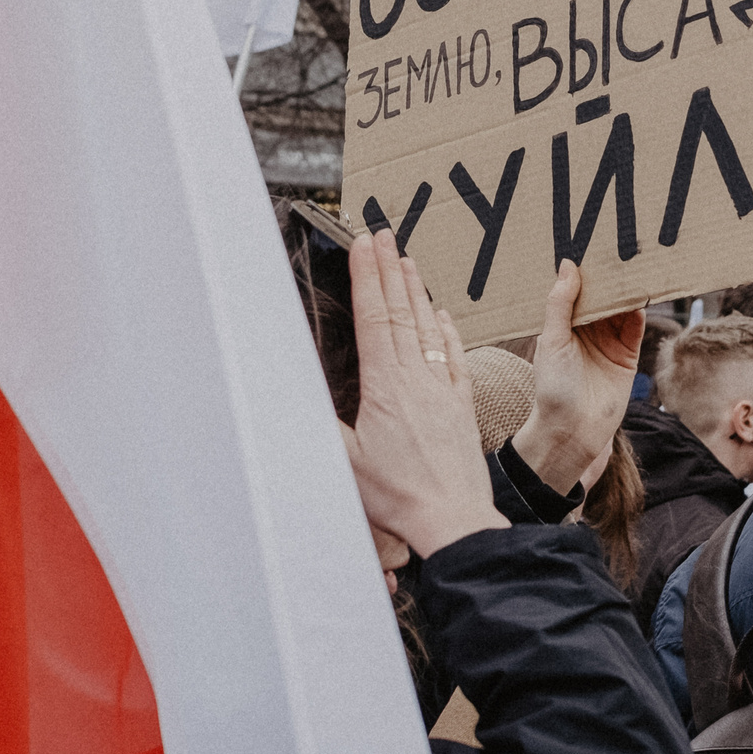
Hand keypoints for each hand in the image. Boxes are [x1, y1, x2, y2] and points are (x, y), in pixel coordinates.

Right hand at [341, 233, 507, 559]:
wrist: (454, 517)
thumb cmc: (398, 496)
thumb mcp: (344, 461)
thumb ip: (319, 423)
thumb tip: (291, 394)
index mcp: (385, 386)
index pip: (375, 318)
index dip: (369, 277)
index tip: (366, 245)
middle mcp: (417, 378)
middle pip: (401, 312)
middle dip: (389, 270)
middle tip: (384, 236)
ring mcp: (443, 389)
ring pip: (428, 328)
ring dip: (417, 292)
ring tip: (408, 261)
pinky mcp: (462, 406)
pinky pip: (454, 357)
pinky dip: (446, 331)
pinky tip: (442, 316)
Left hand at [510, 259, 644, 495]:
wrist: (572, 431)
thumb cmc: (552, 388)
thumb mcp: (551, 340)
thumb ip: (560, 303)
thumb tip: (568, 265)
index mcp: (562, 324)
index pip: (575, 289)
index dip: (582, 270)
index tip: (588, 244)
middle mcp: (586, 330)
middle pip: (600, 295)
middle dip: (607, 275)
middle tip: (615, 245)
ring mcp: (608, 341)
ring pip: (620, 306)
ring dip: (625, 288)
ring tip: (632, 262)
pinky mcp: (628, 354)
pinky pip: (637, 325)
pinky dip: (640, 308)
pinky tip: (642, 291)